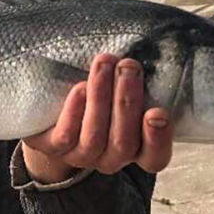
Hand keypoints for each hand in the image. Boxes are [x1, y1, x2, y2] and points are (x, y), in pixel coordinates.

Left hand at [22, 54, 172, 183]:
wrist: (54, 114)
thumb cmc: (99, 97)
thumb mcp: (121, 92)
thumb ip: (137, 85)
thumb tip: (145, 54)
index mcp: (135, 149)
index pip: (155, 157)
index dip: (158, 139)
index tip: (158, 112)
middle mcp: (111, 158)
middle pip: (123, 142)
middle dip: (126, 101)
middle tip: (128, 66)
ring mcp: (81, 156)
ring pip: (94, 136)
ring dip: (101, 97)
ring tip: (104, 64)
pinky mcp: (54, 148)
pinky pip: (65, 136)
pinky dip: (74, 111)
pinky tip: (80, 87)